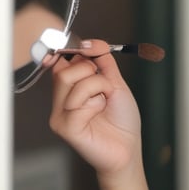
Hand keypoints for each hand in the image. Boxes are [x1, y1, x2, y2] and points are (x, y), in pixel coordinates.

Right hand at [49, 42, 141, 178]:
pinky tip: (99, 115)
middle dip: (91, 71)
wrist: (129, 148)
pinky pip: (77, 103)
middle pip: (65, 69)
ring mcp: (60, 114)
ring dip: (97, 87)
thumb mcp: (116, 84)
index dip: (74, 52)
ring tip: (104, 103)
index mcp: (71, 88)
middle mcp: (61, 100)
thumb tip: (91, 41)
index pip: (61, 61)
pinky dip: (95, 104)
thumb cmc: (122, 120)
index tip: (89, 50)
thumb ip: (103, 61)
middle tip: (105, 88)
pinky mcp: (64, 127)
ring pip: (71, 81)